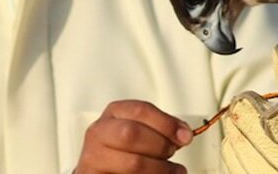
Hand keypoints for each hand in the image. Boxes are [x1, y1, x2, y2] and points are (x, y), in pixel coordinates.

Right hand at [75, 100, 192, 172]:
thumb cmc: (126, 149)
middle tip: (172, 152)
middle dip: (159, 145)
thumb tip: (184, 134)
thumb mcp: (143, 130)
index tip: (185, 135)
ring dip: (160, 169)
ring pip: (132, 163)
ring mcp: (93, 158)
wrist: (103, 171)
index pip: (140, 110)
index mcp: (114, 113)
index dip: (166, 123)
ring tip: (173, 171)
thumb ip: (162, 128)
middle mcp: (99, 133)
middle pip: (132, 134)